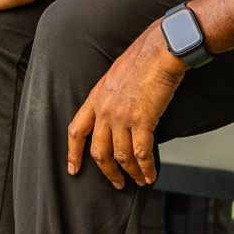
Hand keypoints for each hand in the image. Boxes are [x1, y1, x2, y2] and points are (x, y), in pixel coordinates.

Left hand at [67, 23, 185, 188]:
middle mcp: (105, 110)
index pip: (76, 131)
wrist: (160, 51)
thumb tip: (117, 112)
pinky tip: (151, 174)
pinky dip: (146, 168)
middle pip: (99, 152)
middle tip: (117, 183)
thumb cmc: (143, 58)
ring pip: (121, 157)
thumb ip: (111, 96)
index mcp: (96, 98)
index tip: (73, 169)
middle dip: (108, 172)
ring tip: (139, 180)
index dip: (73, 153)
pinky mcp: (142, 121)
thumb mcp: (115, 76)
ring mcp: (122, 117)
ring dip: (131, 173)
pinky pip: (141, 154)